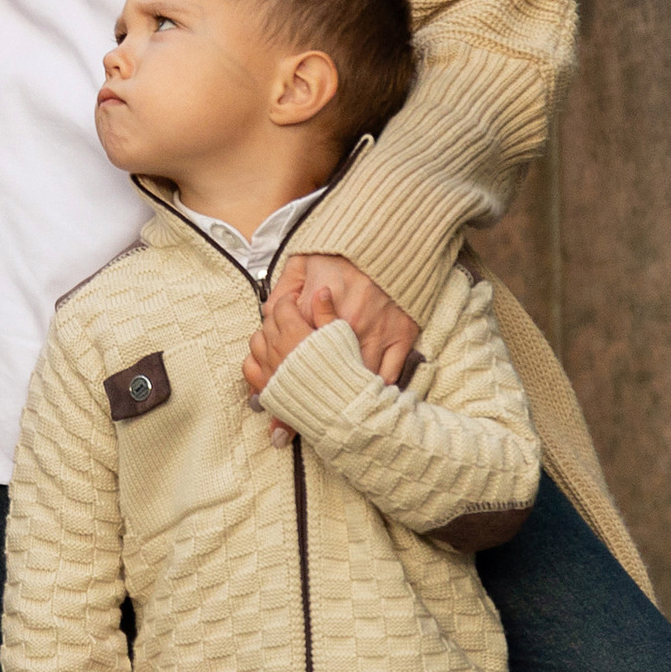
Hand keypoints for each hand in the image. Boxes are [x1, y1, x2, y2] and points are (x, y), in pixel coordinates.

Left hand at [245, 253, 417, 444]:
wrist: (392, 240)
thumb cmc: (343, 252)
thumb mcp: (303, 262)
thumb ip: (283, 291)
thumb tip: (267, 315)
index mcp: (318, 310)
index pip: (294, 356)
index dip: (282, 389)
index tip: (277, 417)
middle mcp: (348, 327)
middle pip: (325, 376)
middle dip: (310, 407)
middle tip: (296, 431)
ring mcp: (378, 335)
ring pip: (358, 381)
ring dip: (344, 403)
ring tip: (332, 425)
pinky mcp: (402, 337)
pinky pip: (389, 376)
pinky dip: (377, 393)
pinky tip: (366, 405)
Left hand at [254, 280, 337, 380]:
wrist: (341, 409)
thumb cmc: (344, 372)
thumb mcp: (340, 336)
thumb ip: (327, 312)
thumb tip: (321, 291)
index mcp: (294, 333)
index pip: (282, 306)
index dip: (289, 300)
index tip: (296, 302)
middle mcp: (277, 348)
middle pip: (268, 322)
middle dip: (279, 318)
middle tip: (291, 320)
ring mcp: (269, 368)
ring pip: (256, 341)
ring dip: (266, 336)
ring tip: (280, 338)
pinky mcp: (267, 386)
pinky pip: (249, 366)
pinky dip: (255, 359)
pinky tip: (267, 358)